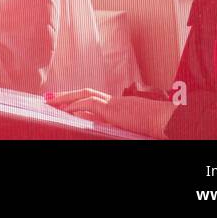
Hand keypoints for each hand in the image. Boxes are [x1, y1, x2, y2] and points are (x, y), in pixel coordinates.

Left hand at [44, 89, 172, 137]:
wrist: (168, 121)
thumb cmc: (157, 124)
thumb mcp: (133, 125)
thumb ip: (117, 122)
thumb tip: (97, 124)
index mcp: (119, 105)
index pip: (92, 99)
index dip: (76, 99)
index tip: (62, 102)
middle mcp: (114, 101)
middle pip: (85, 93)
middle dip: (65, 95)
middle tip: (47, 97)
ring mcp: (115, 104)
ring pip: (84, 96)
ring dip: (66, 99)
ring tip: (50, 102)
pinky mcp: (115, 110)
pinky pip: (92, 105)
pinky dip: (78, 107)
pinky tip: (67, 111)